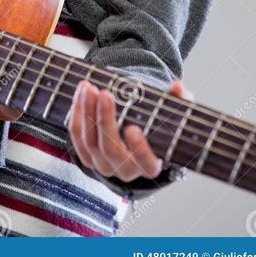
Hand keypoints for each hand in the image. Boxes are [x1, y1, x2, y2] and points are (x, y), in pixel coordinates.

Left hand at [68, 77, 193, 182]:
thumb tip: (177, 86)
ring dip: (87, 111)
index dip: (139, 149)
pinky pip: (77, 135)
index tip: (133, 128)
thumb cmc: (156, 125)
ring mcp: (102, 164)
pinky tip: (82, 91)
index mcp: (149, 165)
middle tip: (106, 94)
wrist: (133, 135)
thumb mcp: (172, 114)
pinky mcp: (85, 155)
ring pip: (90, 141)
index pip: (145, 163)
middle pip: (111, 149)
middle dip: (106, 120)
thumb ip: (179, 101)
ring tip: (89, 87)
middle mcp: (123, 170)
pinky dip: (77, 112)